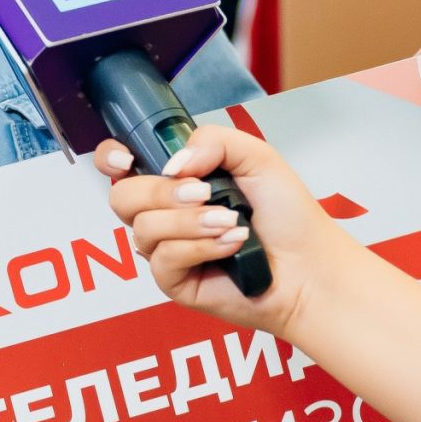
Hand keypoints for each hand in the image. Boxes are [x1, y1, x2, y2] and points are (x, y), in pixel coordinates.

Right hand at [95, 123, 355, 340]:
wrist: (309, 266)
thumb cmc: (289, 217)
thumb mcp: (257, 157)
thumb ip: (212, 140)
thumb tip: (171, 165)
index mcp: (177, 179)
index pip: (120, 164)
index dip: (111, 158)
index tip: (127, 159)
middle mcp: (166, 213)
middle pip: (122, 197)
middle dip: (162, 192)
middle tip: (203, 193)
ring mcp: (166, 249)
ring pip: (144, 228)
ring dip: (191, 222)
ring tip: (231, 223)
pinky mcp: (173, 281)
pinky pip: (163, 258)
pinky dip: (200, 248)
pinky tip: (230, 246)